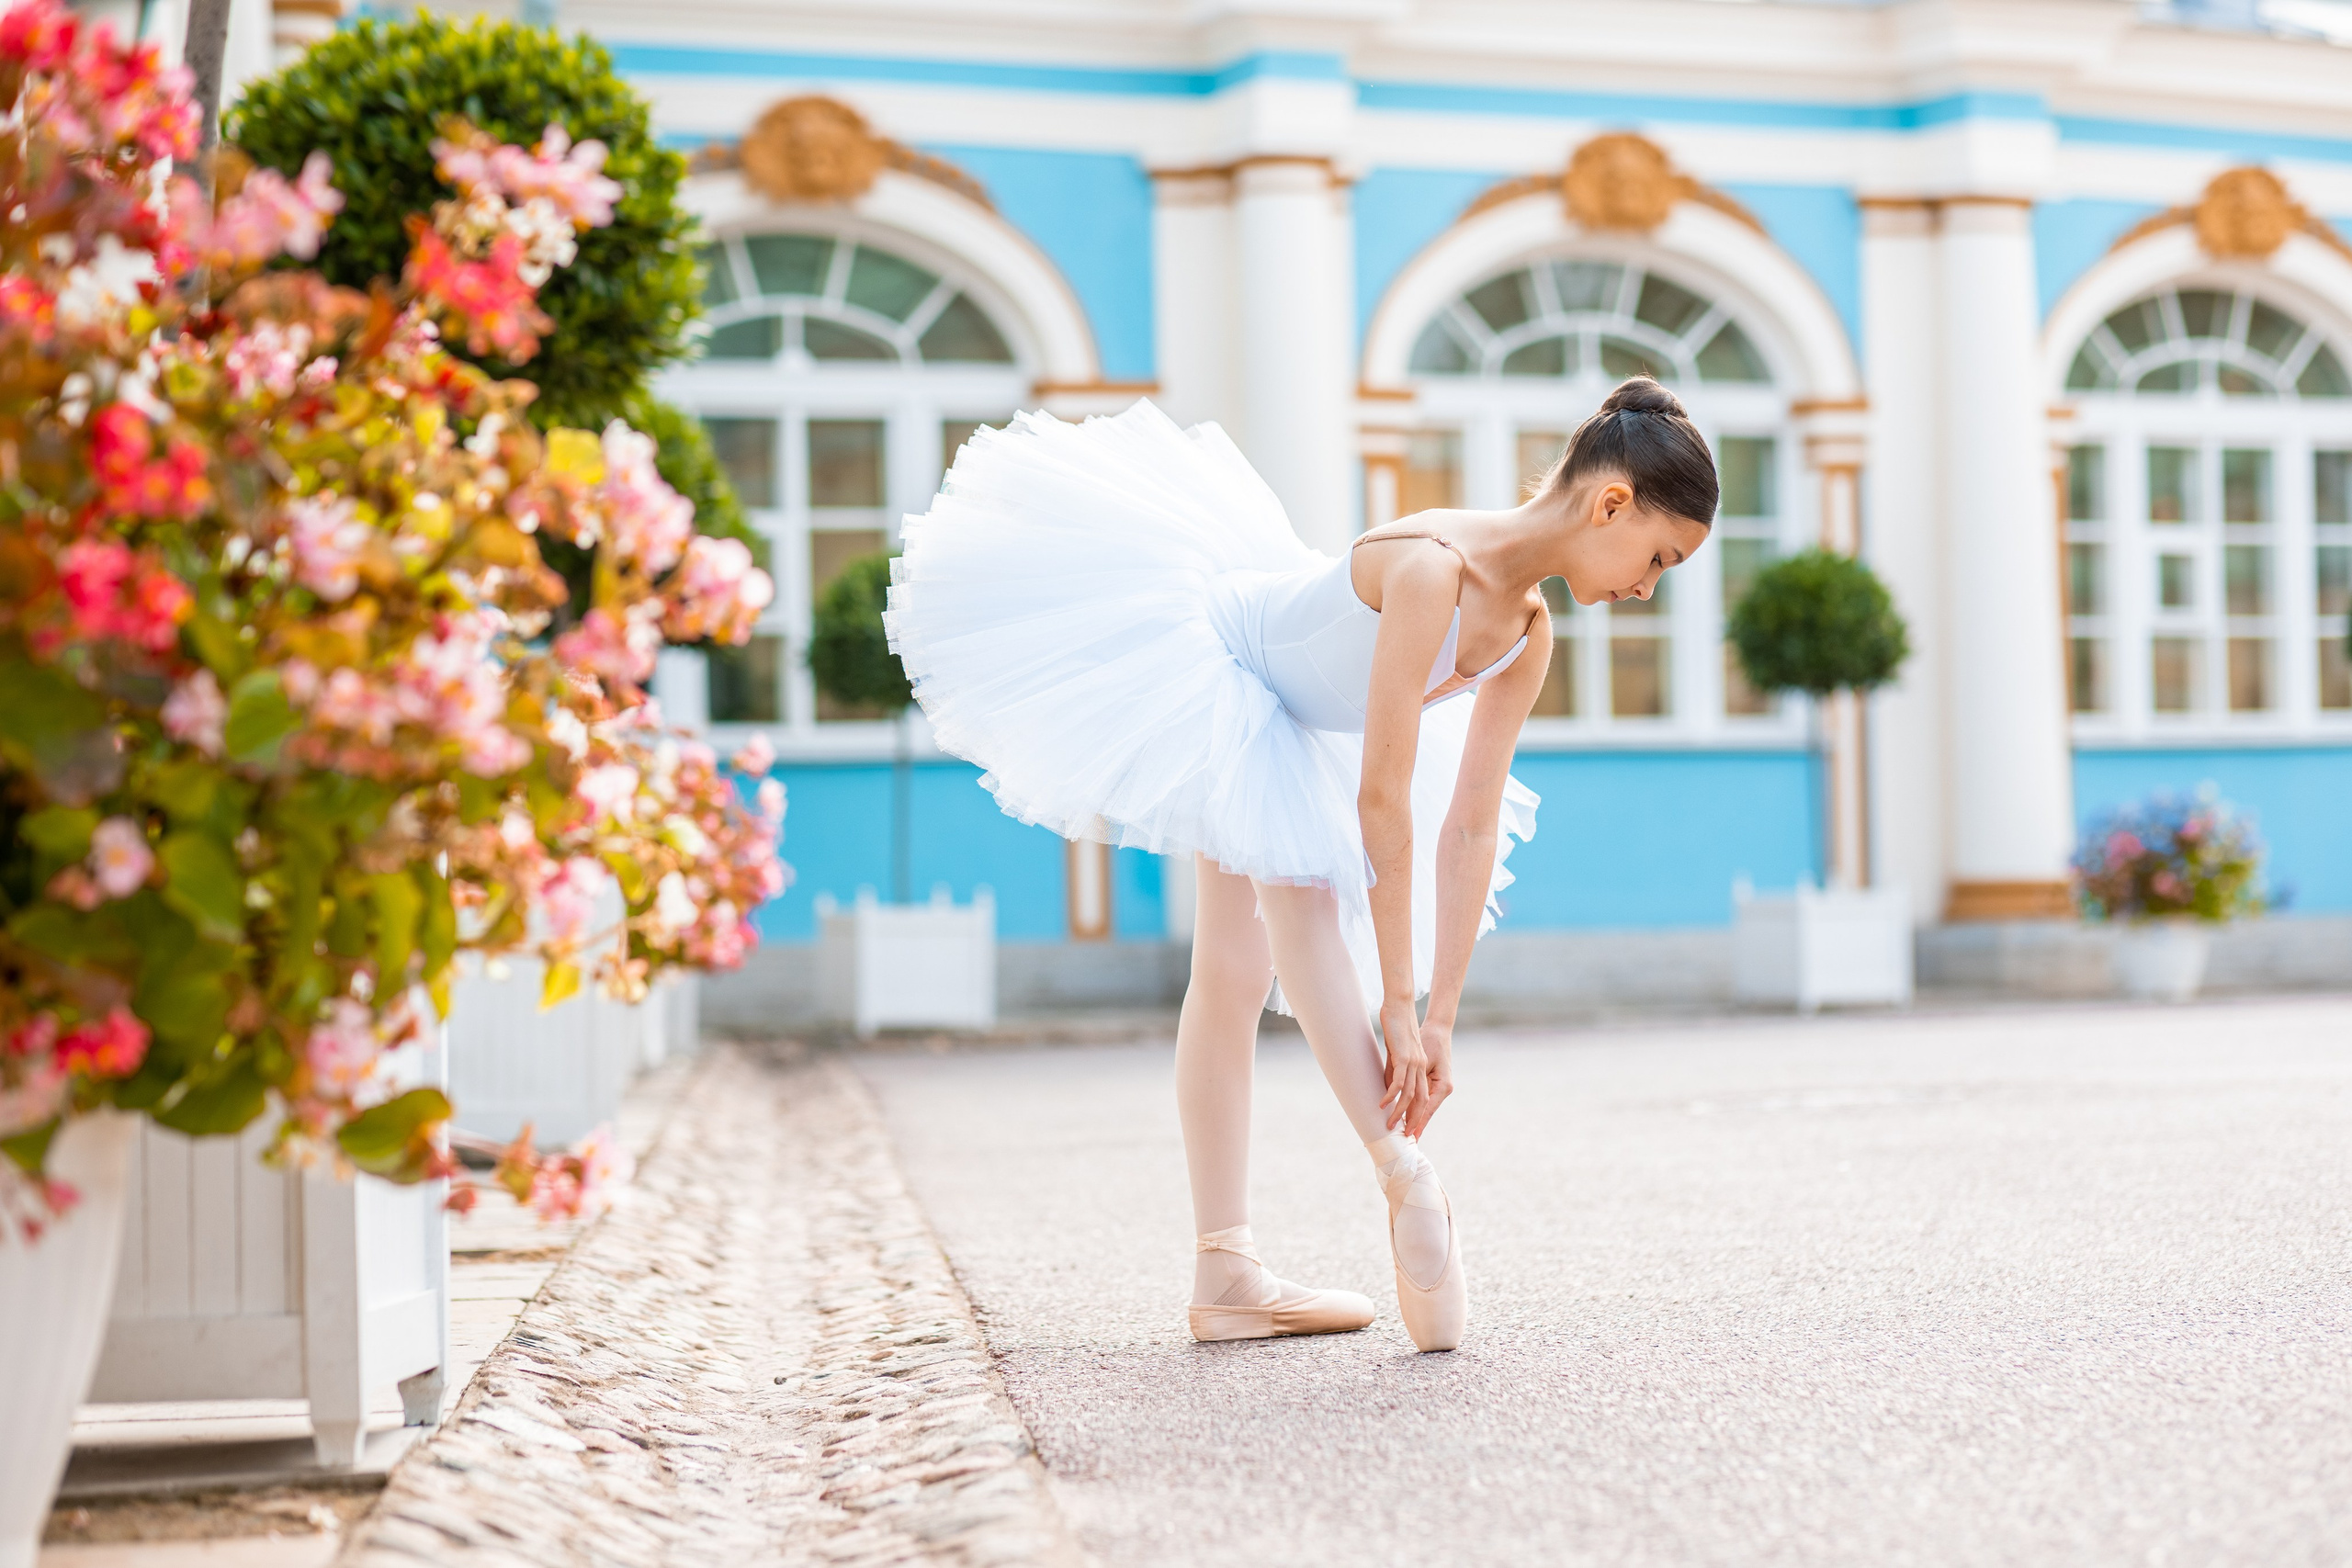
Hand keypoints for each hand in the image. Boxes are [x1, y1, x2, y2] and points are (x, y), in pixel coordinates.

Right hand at [1378, 997, 1426, 1132]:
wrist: (1400, 1007)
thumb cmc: (1396, 1027)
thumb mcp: (1395, 1053)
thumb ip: (1394, 1071)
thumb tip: (1388, 1088)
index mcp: (1421, 1068)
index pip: (1423, 1097)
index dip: (1418, 1115)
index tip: (1411, 1130)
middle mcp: (1422, 1068)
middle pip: (1421, 1102)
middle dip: (1413, 1121)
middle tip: (1405, 1136)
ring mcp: (1415, 1064)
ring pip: (1410, 1096)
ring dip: (1400, 1112)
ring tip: (1390, 1125)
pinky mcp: (1405, 1058)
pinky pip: (1399, 1083)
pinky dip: (1391, 1096)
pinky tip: (1383, 1104)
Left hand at [1405, 1019, 1453, 1137]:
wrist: (1437, 1030)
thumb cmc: (1430, 1042)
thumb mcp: (1421, 1061)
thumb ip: (1412, 1077)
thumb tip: (1396, 1091)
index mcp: (1443, 1086)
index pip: (1427, 1108)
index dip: (1417, 1121)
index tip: (1410, 1134)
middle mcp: (1443, 1088)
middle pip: (1426, 1111)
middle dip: (1415, 1124)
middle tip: (1405, 1139)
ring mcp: (1440, 1086)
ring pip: (1424, 1106)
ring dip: (1414, 1118)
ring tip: (1404, 1131)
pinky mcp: (1434, 1082)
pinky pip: (1423, 1097)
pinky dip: (1414, 1106)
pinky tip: (1407, 1114)